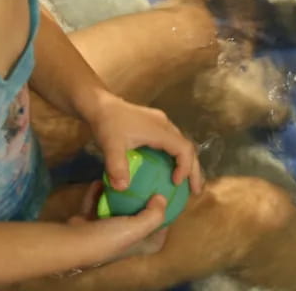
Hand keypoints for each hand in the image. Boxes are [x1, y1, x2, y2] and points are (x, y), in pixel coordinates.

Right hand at [68, 187, 169, 265]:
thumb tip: (162, 198)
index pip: (159, 232)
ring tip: (123, 177)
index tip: (165, 194)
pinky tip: (99, 180)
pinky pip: (94, 204)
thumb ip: (154, 215)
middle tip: (144, 179)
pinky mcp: (87, 222)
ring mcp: (104, 231)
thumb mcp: (138, 228)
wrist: (74, 241)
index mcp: (138, 245)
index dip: (164, 215)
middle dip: (140, 201)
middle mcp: (123, 240)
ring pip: (115, 209)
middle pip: (137, 218)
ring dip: (117, 195)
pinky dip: (97, 193)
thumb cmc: (111, 236)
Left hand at [85, 92, 202, 193]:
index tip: (176, 183)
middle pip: (187, 146)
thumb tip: (123, 189)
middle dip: (193, 169)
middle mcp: (164, 124)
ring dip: (186, 163)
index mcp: (159, 129)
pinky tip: (169, 169)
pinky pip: (172, 142)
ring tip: (186, 183)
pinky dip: (176, 157)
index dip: (185, 167)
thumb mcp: (110, 145)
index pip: (183, 148)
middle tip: (195, 191)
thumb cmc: (107, 123)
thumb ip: (117, 166)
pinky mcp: (154, 125)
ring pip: (181, 144)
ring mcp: (160, 123)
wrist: (100, 105)